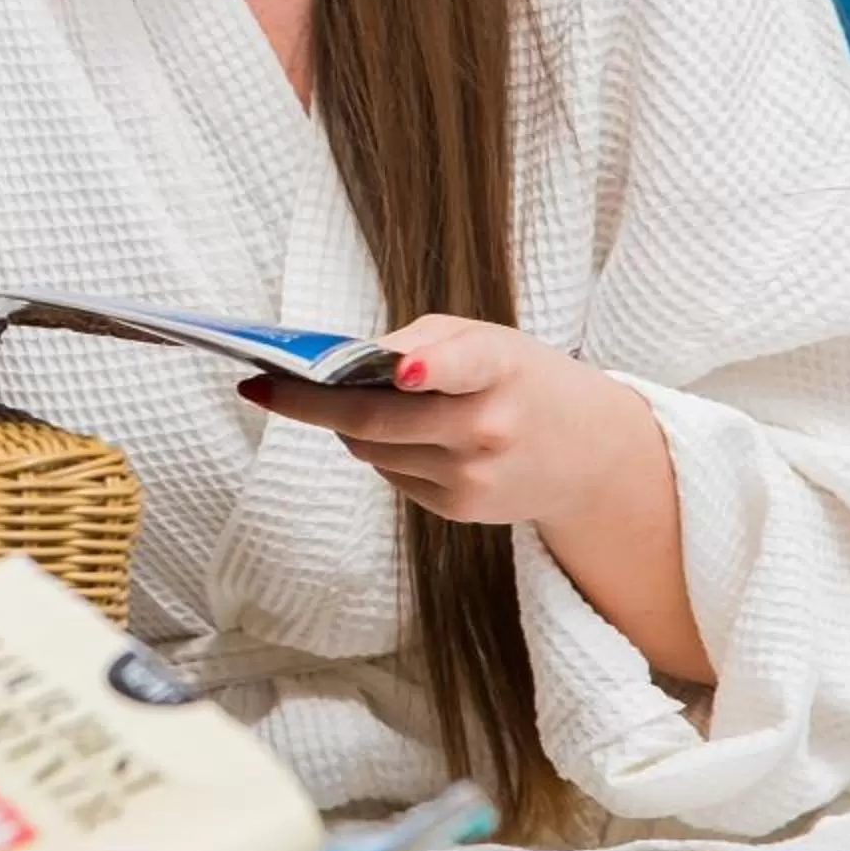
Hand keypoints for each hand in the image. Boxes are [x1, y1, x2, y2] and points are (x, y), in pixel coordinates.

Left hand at [237, 314, 644, 526]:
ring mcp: (473, 476)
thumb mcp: (488, 340)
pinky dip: (380, 449)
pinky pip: (390, 474)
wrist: (589, 457)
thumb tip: (344, 361)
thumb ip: (422, 341)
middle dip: (310, 402)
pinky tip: (403, 434)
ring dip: (345, 423)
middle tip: (260, 386)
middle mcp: (488, 427)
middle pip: (376, 417)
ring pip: (370, 448)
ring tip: (338, 397)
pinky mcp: (460, 509)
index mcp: (501, 367)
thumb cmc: (523, 380)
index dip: (433, 367)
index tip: (402, 371)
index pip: (466, 365)